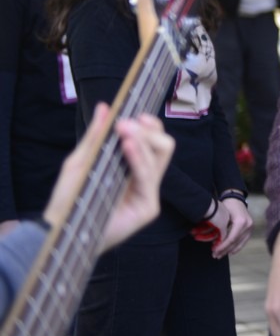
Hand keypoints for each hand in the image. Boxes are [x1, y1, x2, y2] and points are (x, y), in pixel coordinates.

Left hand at [45, 103, 174, 254]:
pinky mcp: (147, 208)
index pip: (154, 142)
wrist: (59, 228)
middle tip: (126, 124)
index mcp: (132, 169)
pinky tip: (127, 146)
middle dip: (149, 131)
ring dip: (142, 139)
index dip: (150, 126)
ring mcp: (148, 194)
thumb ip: (95, 137)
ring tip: (124, 129)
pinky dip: (139, 159)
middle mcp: (145, 180)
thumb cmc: (70, 198)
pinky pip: (148, 178)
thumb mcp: (80, 161)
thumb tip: (105, 107)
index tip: (135, 115)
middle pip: (164, 146)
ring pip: (160, 158)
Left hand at [210, 197, 253, 257]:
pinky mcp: (251, 229)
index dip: (223, 246)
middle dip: (225, 250)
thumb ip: (221, 229)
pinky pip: (244, 241)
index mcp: (241, 222)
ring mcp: (251, 227)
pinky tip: (231, 252)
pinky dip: (237, 247)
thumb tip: (216, 243)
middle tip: (215, 256)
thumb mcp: (223, 216)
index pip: (231, 238)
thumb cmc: (227, 206)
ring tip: (220, 255)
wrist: (236, 199)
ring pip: (240, 243)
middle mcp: (248, 225)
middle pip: (236, 242)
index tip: (214, 251)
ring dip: (230, 250)